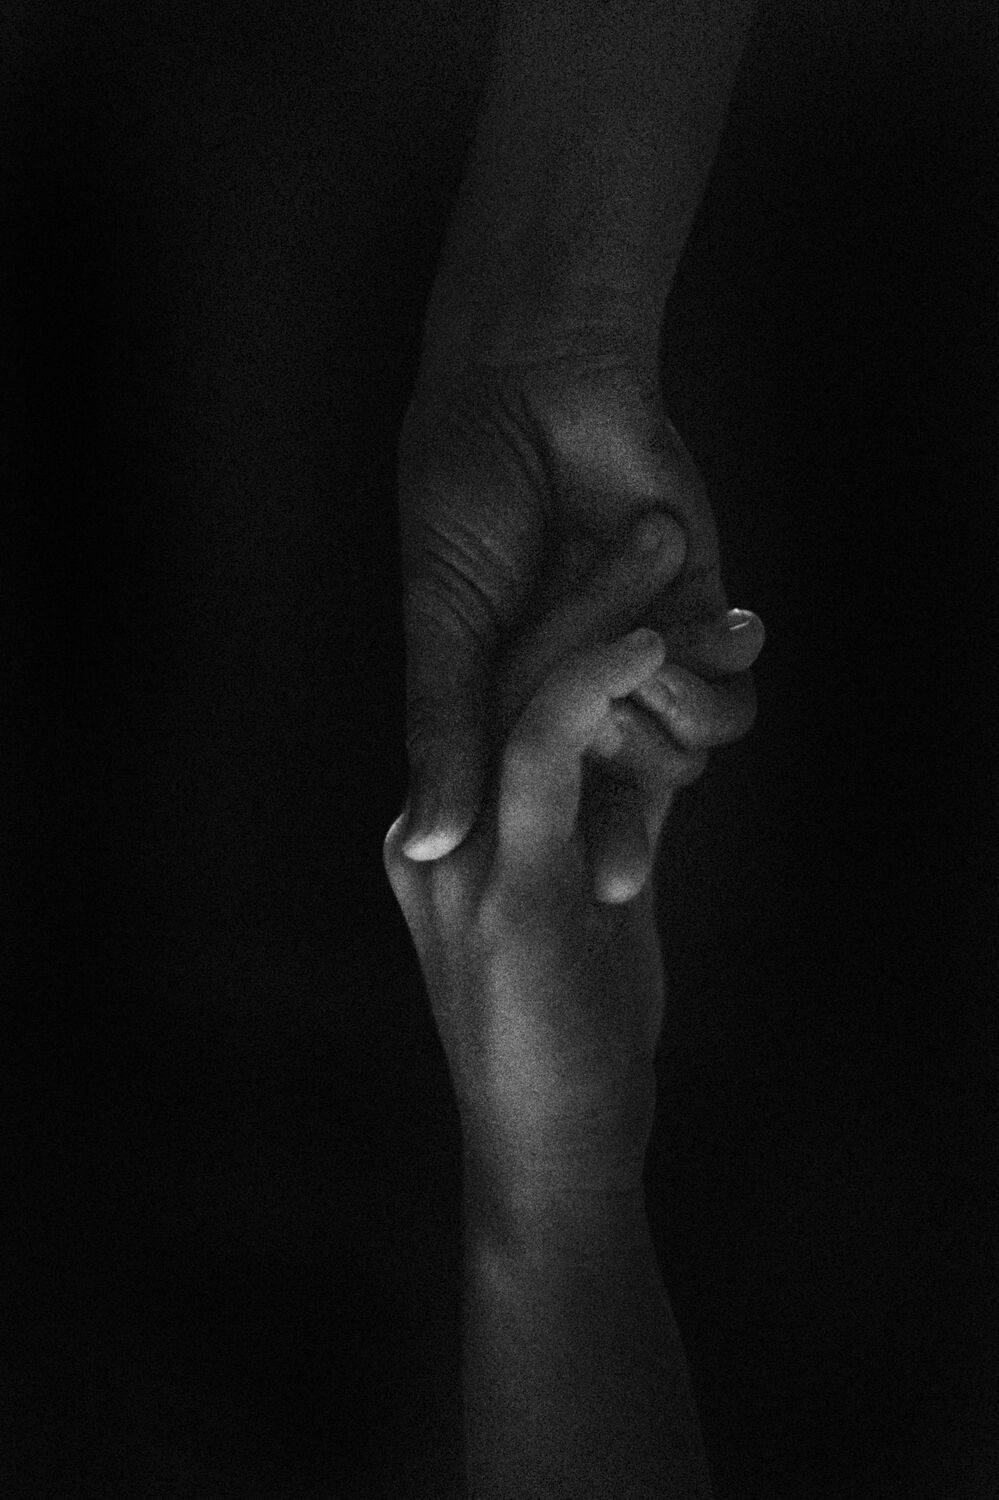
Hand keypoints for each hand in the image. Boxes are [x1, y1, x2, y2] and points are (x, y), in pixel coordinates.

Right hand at [384, 523, 764, 1187]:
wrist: (552, 1159)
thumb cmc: (575, 1039)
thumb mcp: (594, 904)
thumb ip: (604, 827)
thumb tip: (649, 767)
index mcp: (449, 826)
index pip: (499, 693)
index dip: (569, 615)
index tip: (635, 558)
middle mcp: (444, 826)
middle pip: (509, 669)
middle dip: (585, 586)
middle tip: (645, 511)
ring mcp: (464, 849)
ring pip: (526, 687)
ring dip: (609, 613)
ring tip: (676, 554)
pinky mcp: (509, 878)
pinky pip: (543, 744)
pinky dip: (597, 679)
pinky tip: (655, 634)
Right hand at [398, 352, 758, 901]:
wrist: (535, 387)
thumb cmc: (466, 498)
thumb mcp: (445, 622)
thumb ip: (446, 730)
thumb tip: (426, 844)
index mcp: (509, 708)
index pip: (546, 806)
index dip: (571, 849)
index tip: (587, 892)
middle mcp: (580, 696)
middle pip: (626, 794)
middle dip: (629, 811)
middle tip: (618, 816)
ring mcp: (642, 661)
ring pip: (686, 753)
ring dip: (668, 711)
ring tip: (644, 642)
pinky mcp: (698, 617)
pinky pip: (732, 693)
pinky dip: (721, 667)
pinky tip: (712, 616)